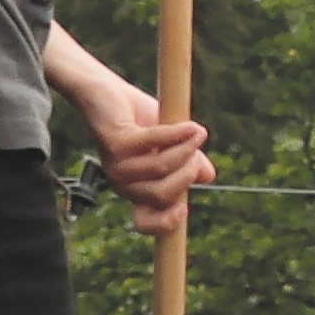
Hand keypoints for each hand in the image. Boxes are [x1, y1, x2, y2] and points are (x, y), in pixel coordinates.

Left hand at [75, 74, 213, 234]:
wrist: (105, 91)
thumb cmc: (138, 119)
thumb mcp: (171, 143)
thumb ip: (188, 160)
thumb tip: (208, 176)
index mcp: (135, 190)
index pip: (145, 223)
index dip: (164, 223)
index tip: (182, 211)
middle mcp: (123, 184)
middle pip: (164, 194)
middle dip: (188, 172)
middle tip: (196, 148)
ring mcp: (116, 166)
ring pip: (162, 167)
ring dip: (186, 147)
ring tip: (196, 131)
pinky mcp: (116, 144)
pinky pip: (156, 143)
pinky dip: (178, 134)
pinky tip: (192, 127)